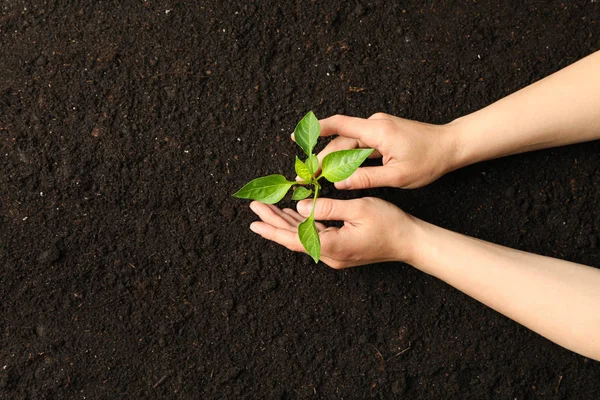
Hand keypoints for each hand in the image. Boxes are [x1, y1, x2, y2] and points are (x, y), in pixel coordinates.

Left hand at [248, 197, 416, 267]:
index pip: (294, 238)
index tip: (254, 220)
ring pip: (303, 238)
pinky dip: (302, 226)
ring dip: (286, 223)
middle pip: (294, 239)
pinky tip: (293, 216)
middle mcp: (330, 255)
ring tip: (269, 210)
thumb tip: (300, 208)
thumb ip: (327, 208)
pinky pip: (315, 238)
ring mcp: (335, 255)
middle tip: (256, 208)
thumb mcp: (358, 209)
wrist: (410, 242)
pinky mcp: (341, 251)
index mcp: (332, 246)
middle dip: (273, 222)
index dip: (272, 228)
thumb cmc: (389, 223)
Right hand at [304, 113, 456, 188]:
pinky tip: (339, 169)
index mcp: (377, 131)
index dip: (315, 130)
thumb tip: (340, 183)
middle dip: (322, 157)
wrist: (451, 146)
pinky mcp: (383, 133)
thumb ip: (366, 178)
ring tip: (319, 176)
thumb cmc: (429, 161)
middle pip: (341, 140)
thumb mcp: (397, 176)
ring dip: (334, 158)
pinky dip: (348, 156)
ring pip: (350, 143)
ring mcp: (380, 127)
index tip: (296, 137)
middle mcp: (375, 124)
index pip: (339, 125)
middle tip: (307, 175)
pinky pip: (360, 144)